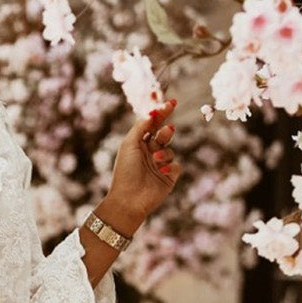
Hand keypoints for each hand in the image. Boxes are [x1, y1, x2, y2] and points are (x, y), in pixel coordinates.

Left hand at [107, 95, 179, 225]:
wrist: (128, 200)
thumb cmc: (125, 172)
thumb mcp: (129, 145)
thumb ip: (140, 127)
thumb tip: (152, 112)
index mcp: (138, 144)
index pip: (153, 124)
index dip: (162, 113)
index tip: (171, 102)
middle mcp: (150, 152)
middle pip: (164, 134)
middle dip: (166, 130)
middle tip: (167, 130)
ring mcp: (160, 164)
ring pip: (170, 150)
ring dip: (164, 152)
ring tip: (155, 159)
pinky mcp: (169, 177)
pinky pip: (176, 165)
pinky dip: (170, 166)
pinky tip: (161, 171)